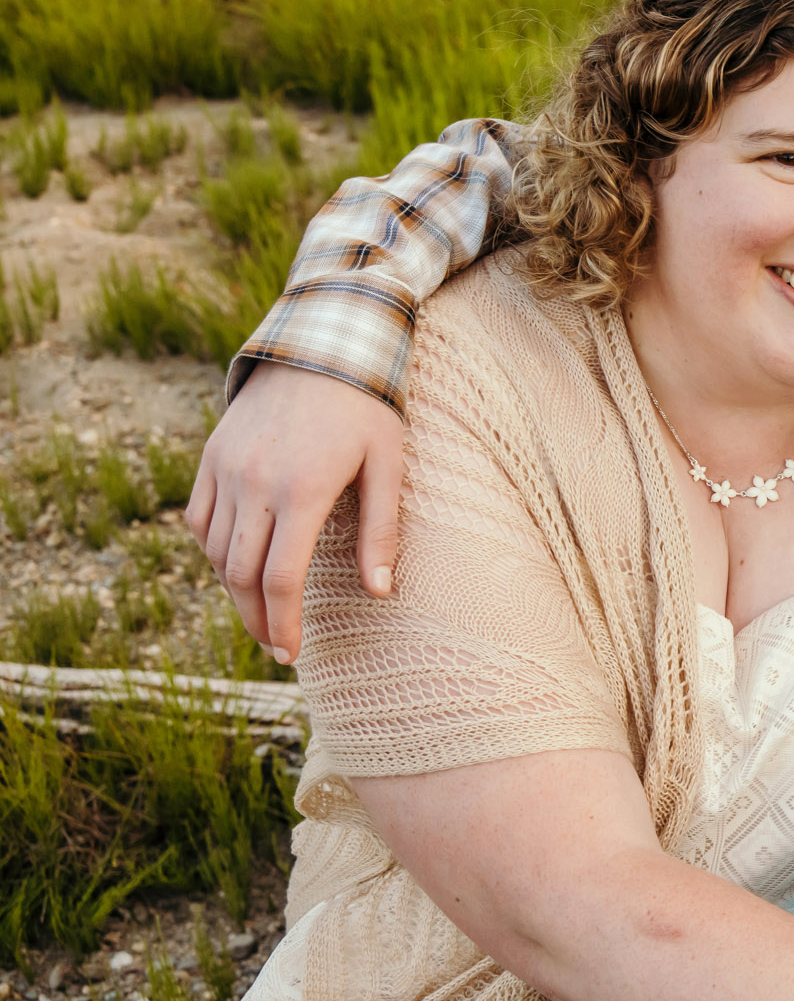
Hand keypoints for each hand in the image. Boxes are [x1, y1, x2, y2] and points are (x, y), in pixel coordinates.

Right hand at [188, 363, 403, 661]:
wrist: (321, 346)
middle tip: (277, 647)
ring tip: (262, 613)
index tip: (291, 654)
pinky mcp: (210, 457)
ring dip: (234, 590)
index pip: (280, 577)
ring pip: (214, 551)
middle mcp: (254, 481)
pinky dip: (212, 551)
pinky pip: (198, 519)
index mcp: (301, 489)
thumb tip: (380, 592)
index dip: (283, 623)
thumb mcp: (388, 466)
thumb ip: (381, 531)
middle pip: (241, 574)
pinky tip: (237, 568)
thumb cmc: (367, 409)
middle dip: (256, 619)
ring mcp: (225, 468)